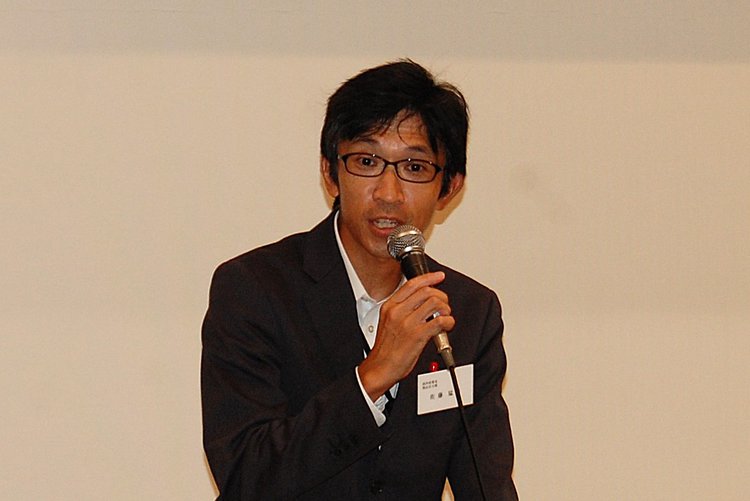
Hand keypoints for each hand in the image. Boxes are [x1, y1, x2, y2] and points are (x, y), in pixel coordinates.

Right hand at [358, 271, 454, 401]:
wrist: (380, 367)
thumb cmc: (385, 348)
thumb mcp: (387, 322)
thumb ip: (402, 310)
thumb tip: (421, 303)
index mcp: (390, 306)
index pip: (412, 284)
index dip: (428, 278)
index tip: (438, 276)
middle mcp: (398, 312)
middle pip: (426, 291)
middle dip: (441, 296)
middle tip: (444, 305)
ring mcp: (408, 323)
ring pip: (435, 303)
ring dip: (445, 309)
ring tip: (445, 316)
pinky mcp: (417, 335)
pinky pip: (439, 321)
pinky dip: (448, 321)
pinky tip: (446, 326)